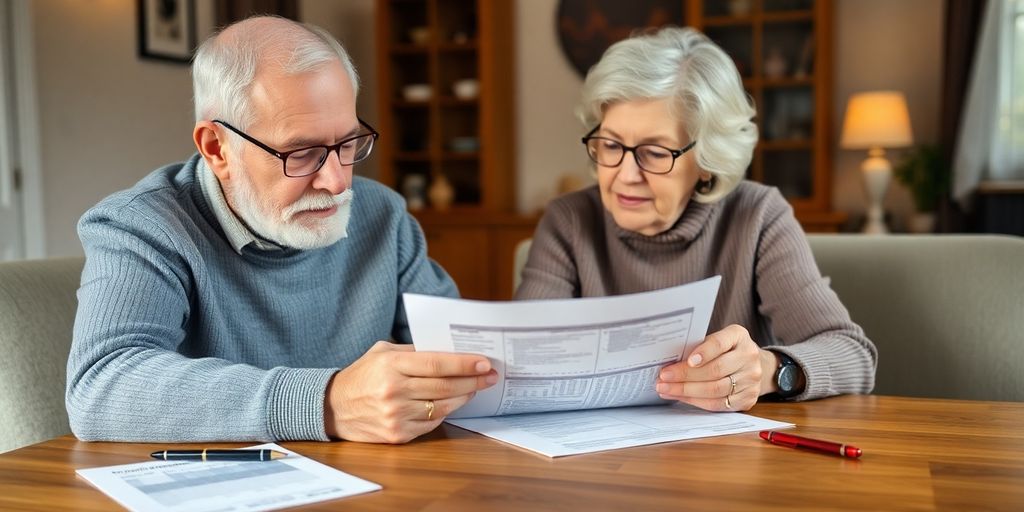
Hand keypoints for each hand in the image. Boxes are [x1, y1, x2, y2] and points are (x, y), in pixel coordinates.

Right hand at [324, 341, 497, 442]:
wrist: (333, 408)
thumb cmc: (362, 375)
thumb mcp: (382, 353)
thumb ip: (413, 352)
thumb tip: (449, 351)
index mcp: (391, 366)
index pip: (437, 364)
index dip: (464, 364)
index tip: (484, 362)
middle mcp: (394, 391)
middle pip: (445, 386)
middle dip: (472, 380)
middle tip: (490, 375)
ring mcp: (396, 415)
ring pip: (443, 407)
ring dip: (463, 397)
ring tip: (475, 387)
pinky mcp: (397, 435)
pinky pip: (432, 423)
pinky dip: (445, 412)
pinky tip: (453, 402)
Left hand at [655, 324, 771, 411]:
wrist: (755, 365)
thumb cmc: (725, 350)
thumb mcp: (716, 340)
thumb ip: (698, 347)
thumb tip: (669, 361)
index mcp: (738, 336)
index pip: (720, 343)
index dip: (703, 352)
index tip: (687, 361)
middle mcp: (748, 357)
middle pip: (715, 370)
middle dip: (685, 375)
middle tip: (663, 377)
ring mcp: (751, 380)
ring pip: (715, 390)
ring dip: (686, 391)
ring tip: (666, 389)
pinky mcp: (748, 399)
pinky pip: (718, 404)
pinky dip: (695, 401)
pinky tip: (680, 397)